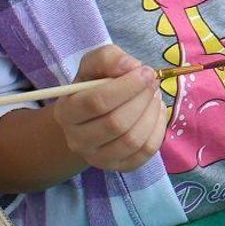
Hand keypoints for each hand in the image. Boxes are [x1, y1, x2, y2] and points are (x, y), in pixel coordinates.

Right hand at [53, 45, 164, 171]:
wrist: (93, 117)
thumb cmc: (94, 85)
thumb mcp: (95, 64)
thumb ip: (109, 58)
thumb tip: (131, 67)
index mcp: (66, 112)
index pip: (96, 102)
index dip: (126, 86)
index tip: (145, 72)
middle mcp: (77, 140)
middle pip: (116, 123)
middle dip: (142, 99)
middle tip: (153, 83)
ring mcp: (98, 158)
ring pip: (132, 140)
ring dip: (151, 113)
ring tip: (153, 96)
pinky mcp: (120, 167)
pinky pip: (146, 151)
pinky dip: (158, 129)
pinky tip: (155, 112)